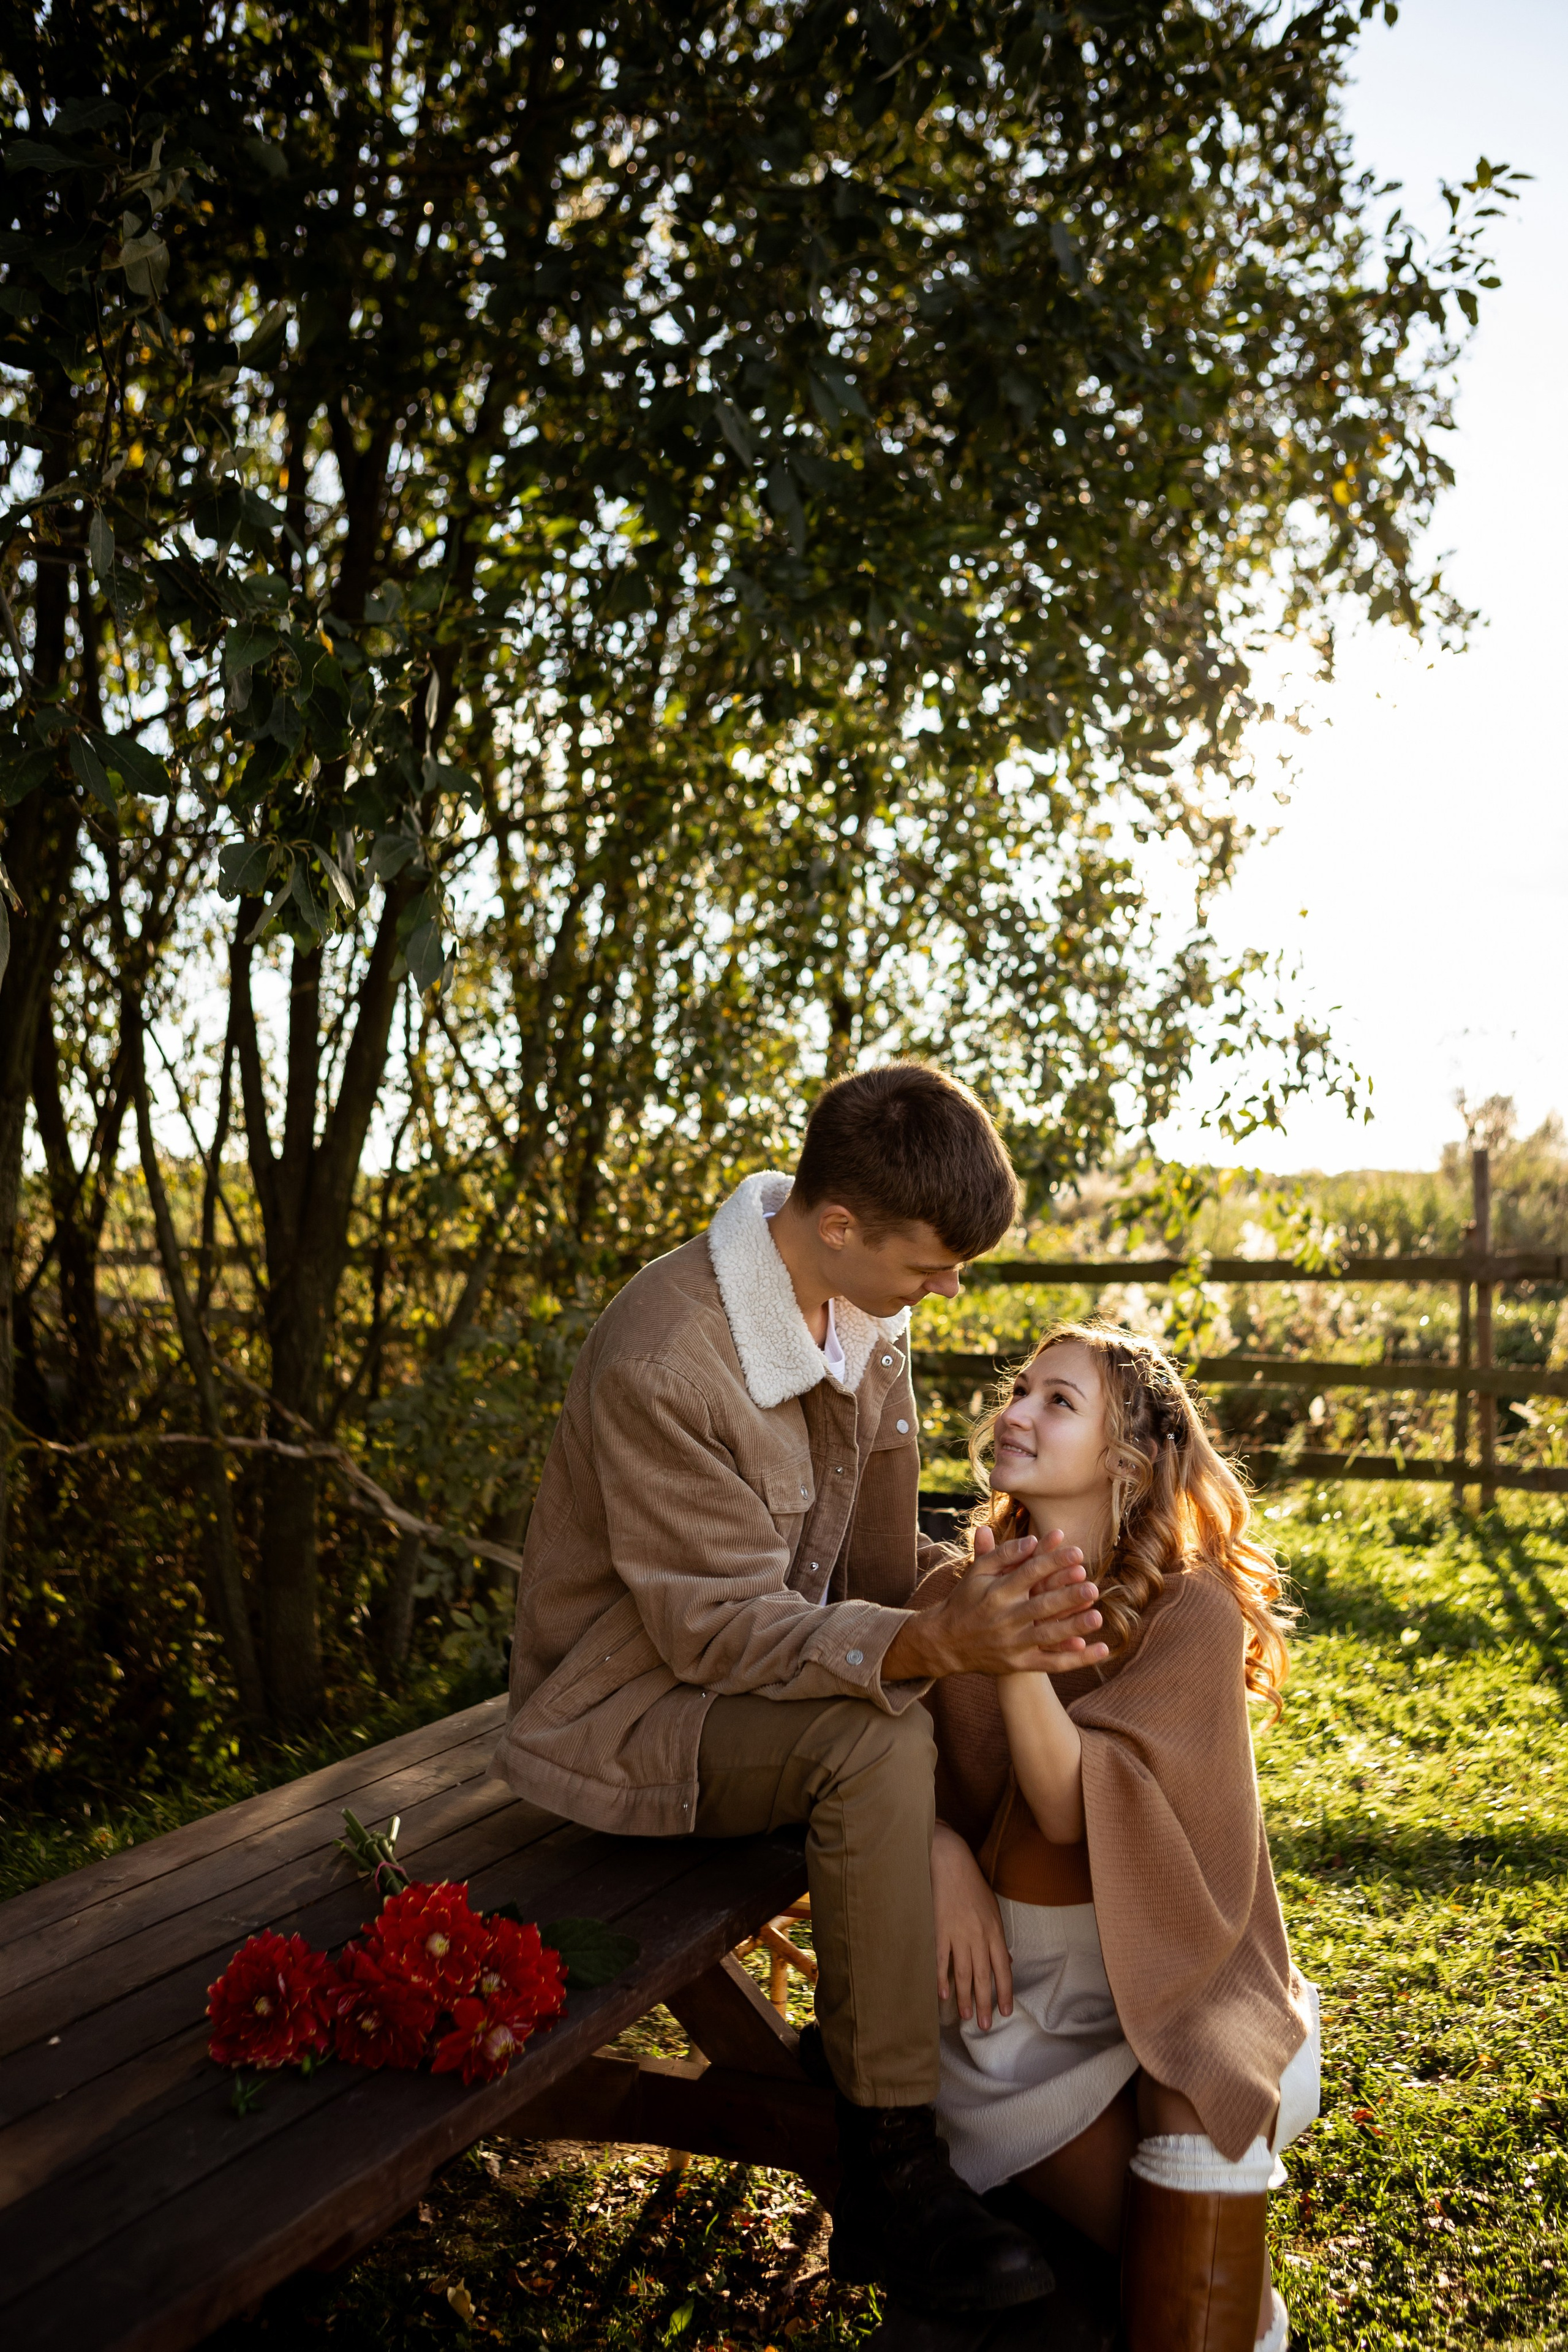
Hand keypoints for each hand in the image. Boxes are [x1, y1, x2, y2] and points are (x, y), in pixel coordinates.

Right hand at [932, 1822, 1012, 2030]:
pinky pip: (941, 1960)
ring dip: (965, 1998)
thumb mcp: (993, 1910)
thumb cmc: (972, 1885)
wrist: (950, 1863)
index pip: (1003, 1970)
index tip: (1005, 2012)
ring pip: (964, 1973)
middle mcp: (979, 1936)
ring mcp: (958, 1934)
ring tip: (965, 2016)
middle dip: (985, 2004)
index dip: (1004, 1993)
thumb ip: (998, 1938)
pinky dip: (942, 1978)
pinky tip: (944, 1995)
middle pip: (984, 1977)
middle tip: (984, 2025)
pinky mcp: (939, 1930)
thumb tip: (1005, 1961)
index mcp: (994, 1931)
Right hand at [977, 1523, 1109, 1674]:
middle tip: (1092, 1586)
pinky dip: (1075, 1659)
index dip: (1052, 1561)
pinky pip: (1050, 1663)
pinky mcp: (1018, 1664)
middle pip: (1040, 1606)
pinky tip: (1099, 1650)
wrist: (946, 1643)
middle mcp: (1004, 1618)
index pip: (1028, 1573)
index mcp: (996, 1592)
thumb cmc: (967, 1600)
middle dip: (1066, 1596)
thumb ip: (1003, 1554)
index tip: (1077, 1551)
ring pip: (1047, 1637)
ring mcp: (1012, 1643)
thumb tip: (1032, 1539)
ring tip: (1098, 1617)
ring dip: (1073, 1627)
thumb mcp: (977, 1572)